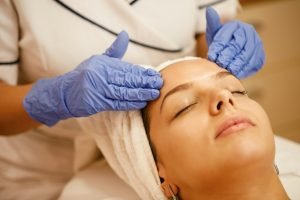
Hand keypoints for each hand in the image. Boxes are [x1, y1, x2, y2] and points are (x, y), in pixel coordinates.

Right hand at [23, 31, 162, 125]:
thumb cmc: (84, 75)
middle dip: (144, 82)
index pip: (127, 68)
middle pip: (127, 80)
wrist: (64, 93)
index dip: (142, 73)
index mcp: (103, 64)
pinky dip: (130, 103)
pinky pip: (116, 103)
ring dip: (140, 93)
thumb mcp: (98, 60)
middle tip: (159, 84)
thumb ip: (114, 51)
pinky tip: (141, 102)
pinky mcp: (96, 103)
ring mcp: (98, 89)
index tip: (155, 75)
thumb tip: (125, 35)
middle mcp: (100, 75)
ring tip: (154, 94)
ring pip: (123, 92)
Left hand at [205, 7, 264, 77]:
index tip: (211, 56)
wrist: (232, 50)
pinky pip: (254, 63)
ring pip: (247, 55)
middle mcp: (248, 33)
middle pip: (237, 46)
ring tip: (228, 71)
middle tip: (220, 64)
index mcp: (235, 26)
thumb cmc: (222, 41)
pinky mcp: (260, 55)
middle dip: (227, 57)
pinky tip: (237, 74)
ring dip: (237, 64)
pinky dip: (246, 69)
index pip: (226, 36)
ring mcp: (256, 44)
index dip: (218, 47)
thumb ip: (213, 23)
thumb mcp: (215, 31)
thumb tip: (209, 11)